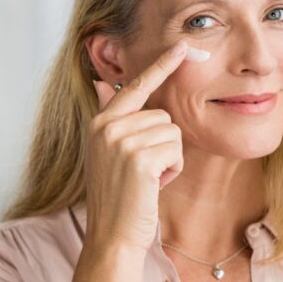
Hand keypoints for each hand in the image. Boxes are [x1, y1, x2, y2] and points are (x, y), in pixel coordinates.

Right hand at [84, 40, 189, 252]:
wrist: (111, 234)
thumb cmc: (117, 196)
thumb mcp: (107, 152)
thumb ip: (110, 116)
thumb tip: (102, 83)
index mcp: (100, 122)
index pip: (135, 86)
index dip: (160, 66)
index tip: (182, 47)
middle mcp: (107, 126)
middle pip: (162, 115)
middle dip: (163, 143)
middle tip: (144, 171)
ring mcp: (121, 141)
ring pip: (172, 132)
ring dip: (169, 158)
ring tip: (147, 179)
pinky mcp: (138, 158)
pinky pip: (176, 150)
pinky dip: (173, 169)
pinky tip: (154, 185)